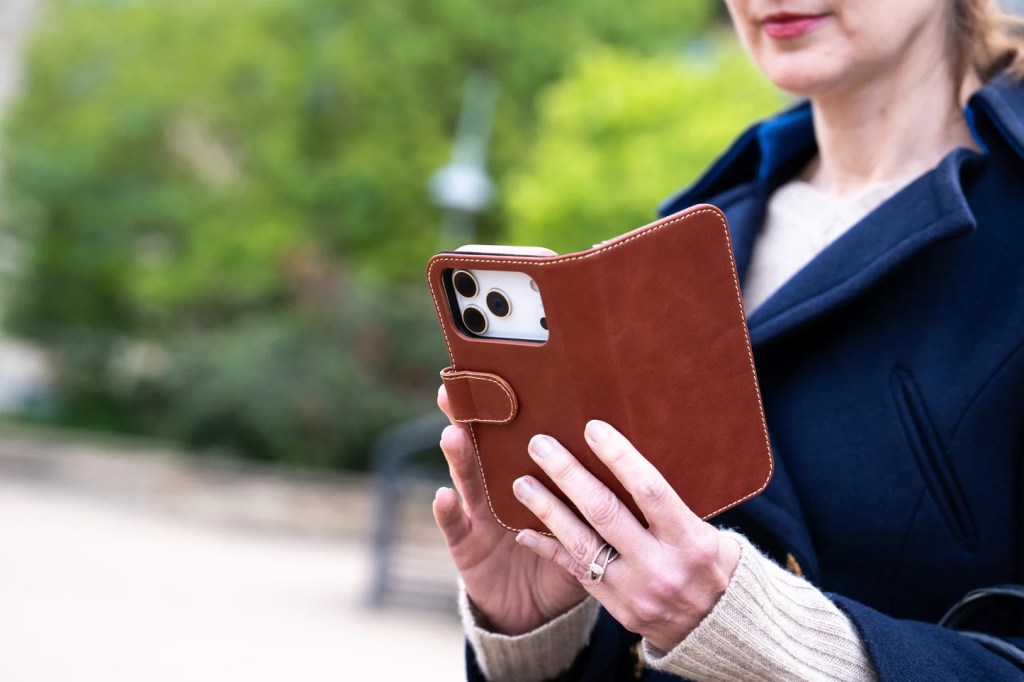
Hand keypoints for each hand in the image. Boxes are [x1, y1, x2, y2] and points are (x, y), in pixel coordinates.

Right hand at [432, 386, 587, 634]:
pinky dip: (447, 512)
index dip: (510, 409)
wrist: (536, 611)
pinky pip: (455, 528)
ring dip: (459, 456)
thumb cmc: (571, 561)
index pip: (519, 436)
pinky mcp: (466, 546)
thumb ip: (606, 497)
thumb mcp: (592, 526)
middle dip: (473, 418)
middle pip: (485, 447)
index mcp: (532, 477)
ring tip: (453, 433)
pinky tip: (444, 495)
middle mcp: (499, 488)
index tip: (505, 374)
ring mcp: (479, 515)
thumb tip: (645, 461)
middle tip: (462, 386)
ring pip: (467, 478)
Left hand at [510, 420, 740, 652]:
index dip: (619, 457)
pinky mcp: (617, 608)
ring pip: (581, 544)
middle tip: (540, 445)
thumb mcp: (707, 532)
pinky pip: (575, 573)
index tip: (592, 429)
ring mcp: (635, 591)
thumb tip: (627, 459)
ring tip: (521, 483)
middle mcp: (661, 567)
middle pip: (605, 512)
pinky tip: (522, 530)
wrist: (717, 629)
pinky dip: (547, 550)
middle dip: (568, 474)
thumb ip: (670, 504)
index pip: (649, 491)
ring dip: (547, 509)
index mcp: (690, 541)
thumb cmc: (711, 565)